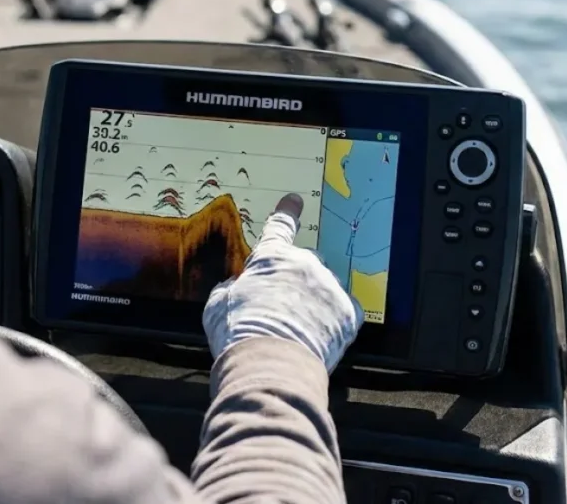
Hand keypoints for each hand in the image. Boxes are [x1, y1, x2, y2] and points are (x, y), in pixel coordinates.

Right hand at [203, 193, 364, 371]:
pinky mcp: (348, 312)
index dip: (286, 212)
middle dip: (292, 283)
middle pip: (301, 266)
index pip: (279, 228)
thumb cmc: (239, 333)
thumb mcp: (218, 305)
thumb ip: (229, 289)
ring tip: (295, 332)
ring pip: (322, 288)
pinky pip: (342, 310)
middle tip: (278, 311)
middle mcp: (304, 263)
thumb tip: (233, 289)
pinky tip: (316, 336)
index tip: (294, 201)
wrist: (272, 365)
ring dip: (312, 303)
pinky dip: (331, 320)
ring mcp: (329, 286)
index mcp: (271, 256)